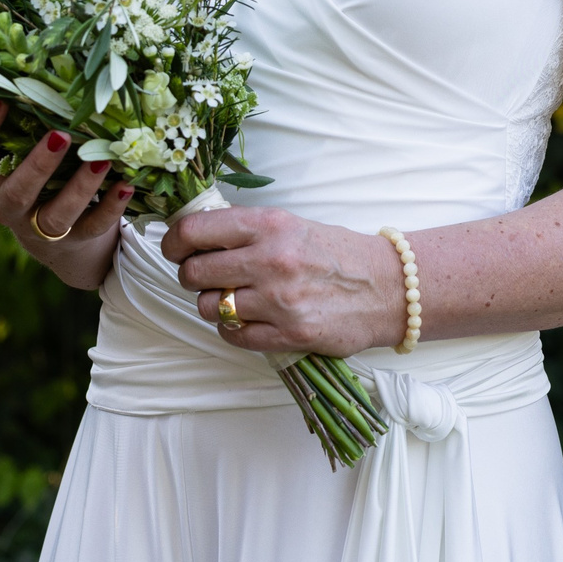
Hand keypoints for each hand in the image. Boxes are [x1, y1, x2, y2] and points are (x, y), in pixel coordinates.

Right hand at [0, 99, 132, 288]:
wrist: (58, 243)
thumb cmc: (23, 179)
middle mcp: (8, 206)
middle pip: (17, 190)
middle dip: (37, 164)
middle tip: (61, 134)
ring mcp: (42, 228)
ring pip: (58, 213)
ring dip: (81, 187)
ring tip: (103, 160)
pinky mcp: (76, 240)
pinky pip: (94, 226)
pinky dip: (112, 207)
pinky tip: (127, 183)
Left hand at [161, 205, 405, 355]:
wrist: (387, 287)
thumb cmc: (334, 253)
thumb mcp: (290, 225)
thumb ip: (246, 231)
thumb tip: (193, 236)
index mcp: (269, 225)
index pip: (196, 231)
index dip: (174, 242)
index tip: (175, 249)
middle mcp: (271, 260)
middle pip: (195, 273)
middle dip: (192, 277)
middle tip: (206, 277)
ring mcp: (280, 300)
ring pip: (211, 308)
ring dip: (215, 306)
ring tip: (233, 300)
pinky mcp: (290, 334)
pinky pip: (234, 336)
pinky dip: (234, 330)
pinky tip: (249, 320)